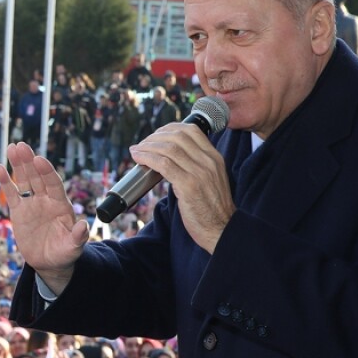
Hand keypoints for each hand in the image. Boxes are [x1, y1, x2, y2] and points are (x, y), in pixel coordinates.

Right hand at [0, 142, 87, 294]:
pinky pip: (12, 194)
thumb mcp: (74, 247)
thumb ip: (78, 237)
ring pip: (24, 180)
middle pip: (37, 177)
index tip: (39, 159)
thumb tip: (84, 225)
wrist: (49, 262)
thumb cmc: (65, 253)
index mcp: (61, 204)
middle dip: (29, 161)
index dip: (46, 171)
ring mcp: (32, 204)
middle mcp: (46, 200)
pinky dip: (5, 182)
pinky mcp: (19, 211)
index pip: (53, 183)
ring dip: (18, 165)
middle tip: (21, 146)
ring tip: (11, 148)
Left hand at [129, 121, 233, 253]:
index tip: (155, 135)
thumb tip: (169, 158)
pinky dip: (148, 158)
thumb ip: (195, 166)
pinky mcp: (189, 186)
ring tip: (136, 151)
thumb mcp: (209, 180)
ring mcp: (199, 173)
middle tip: (142, 144)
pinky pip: (164, 164)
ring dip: (147, 147)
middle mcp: (209, 161)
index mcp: (214, 157)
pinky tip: (138, 159)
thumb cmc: (211, 208)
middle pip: (177, 136)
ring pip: (169, 148)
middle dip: (155, 136)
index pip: (191, 130)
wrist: (222, 229)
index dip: (169, 128)